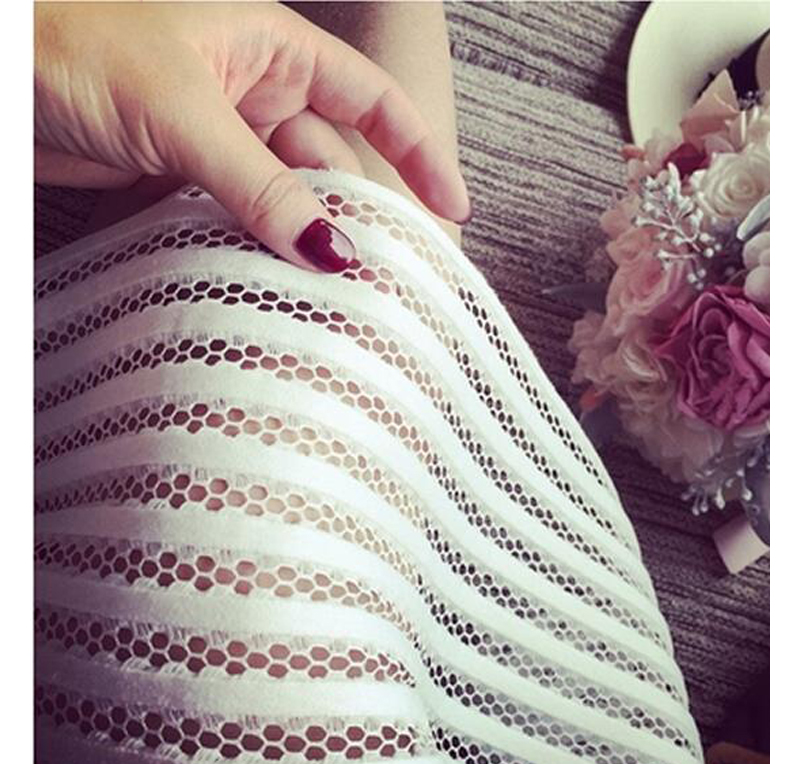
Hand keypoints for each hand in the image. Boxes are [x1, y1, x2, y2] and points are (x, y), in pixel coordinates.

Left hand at [34, 2, 470, 272]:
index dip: (417, 153)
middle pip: (328, 163)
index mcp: (270, 48)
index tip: (451, 210)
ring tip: (327, 292)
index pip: (369, 102)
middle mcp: (250, 91)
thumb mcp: (186, 115)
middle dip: (355, 215)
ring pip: (280, 197)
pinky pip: (234, 217)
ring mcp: (216, 136)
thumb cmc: (72, 43)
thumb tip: (331, 249)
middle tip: (382, 278)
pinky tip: (268, 280)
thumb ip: (262, 187)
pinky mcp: (180, 173)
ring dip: (299, 241)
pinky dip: (251, 248)